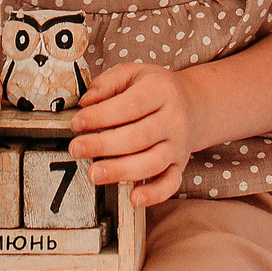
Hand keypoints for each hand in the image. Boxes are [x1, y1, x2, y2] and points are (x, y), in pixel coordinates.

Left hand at [68, 62, 198, 208]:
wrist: (195, 104)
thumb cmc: (156, 89)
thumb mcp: (134, 73)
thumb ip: (107, 83)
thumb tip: (85, 102)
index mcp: (161, 91)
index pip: (131, 105)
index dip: (101, 115)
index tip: (77, 122)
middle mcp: (174, 119)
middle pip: (139, 136)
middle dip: (103, 145)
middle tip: (76, 149)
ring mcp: (178, 145)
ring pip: (152, 162)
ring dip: (121, 171)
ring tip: (94, 173)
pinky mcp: (180, 165)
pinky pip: (171, 184)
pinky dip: (154, 194)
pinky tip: (134, 198)